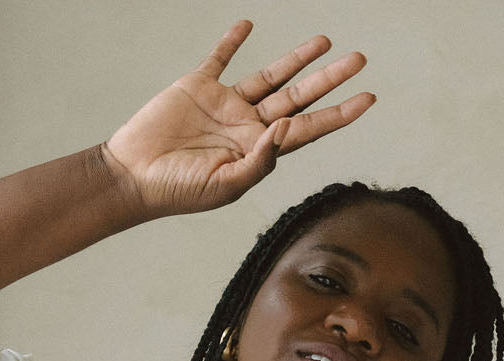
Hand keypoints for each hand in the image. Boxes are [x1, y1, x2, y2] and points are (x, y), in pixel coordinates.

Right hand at [101, 20, 374, 218]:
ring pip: (271, 75)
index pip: (309, 128)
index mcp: (260, 151)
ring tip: (324, 41)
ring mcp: (225, 104)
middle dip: (330, 79)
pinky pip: (220, 57)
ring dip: (297, 58)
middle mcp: (248, 126)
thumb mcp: (227, 185)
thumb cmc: (180, 192)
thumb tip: (286, 127)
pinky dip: (233, 40)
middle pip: (299, 97)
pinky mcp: (197, 86)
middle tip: (360, 59)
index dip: (340, 113)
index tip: (368, 98)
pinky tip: (248, 26)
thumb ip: (260, 160)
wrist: (135, 177)